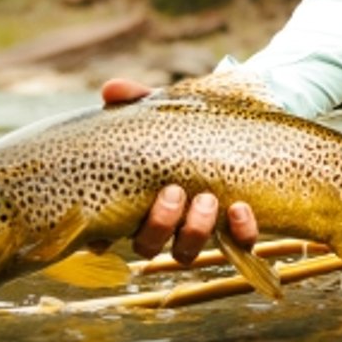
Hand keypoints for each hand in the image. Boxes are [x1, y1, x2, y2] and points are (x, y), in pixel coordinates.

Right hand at [101, 77, 259, 265]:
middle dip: (159, 225)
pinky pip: (238, 244)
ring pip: (186, 251)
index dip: (101, 239)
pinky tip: (240, 208)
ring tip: (206, 199)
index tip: (104, 232)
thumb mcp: (162, 111)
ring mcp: (198, 230)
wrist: (239, 125)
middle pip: (147, 245)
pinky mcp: (237, 229)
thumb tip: (112, 89)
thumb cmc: (186, 125)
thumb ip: (136, 101)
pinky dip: (240, 231)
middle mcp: (163, 224)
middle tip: (173, 192)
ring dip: (195, 230)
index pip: (106, 234)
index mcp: (135, 201)